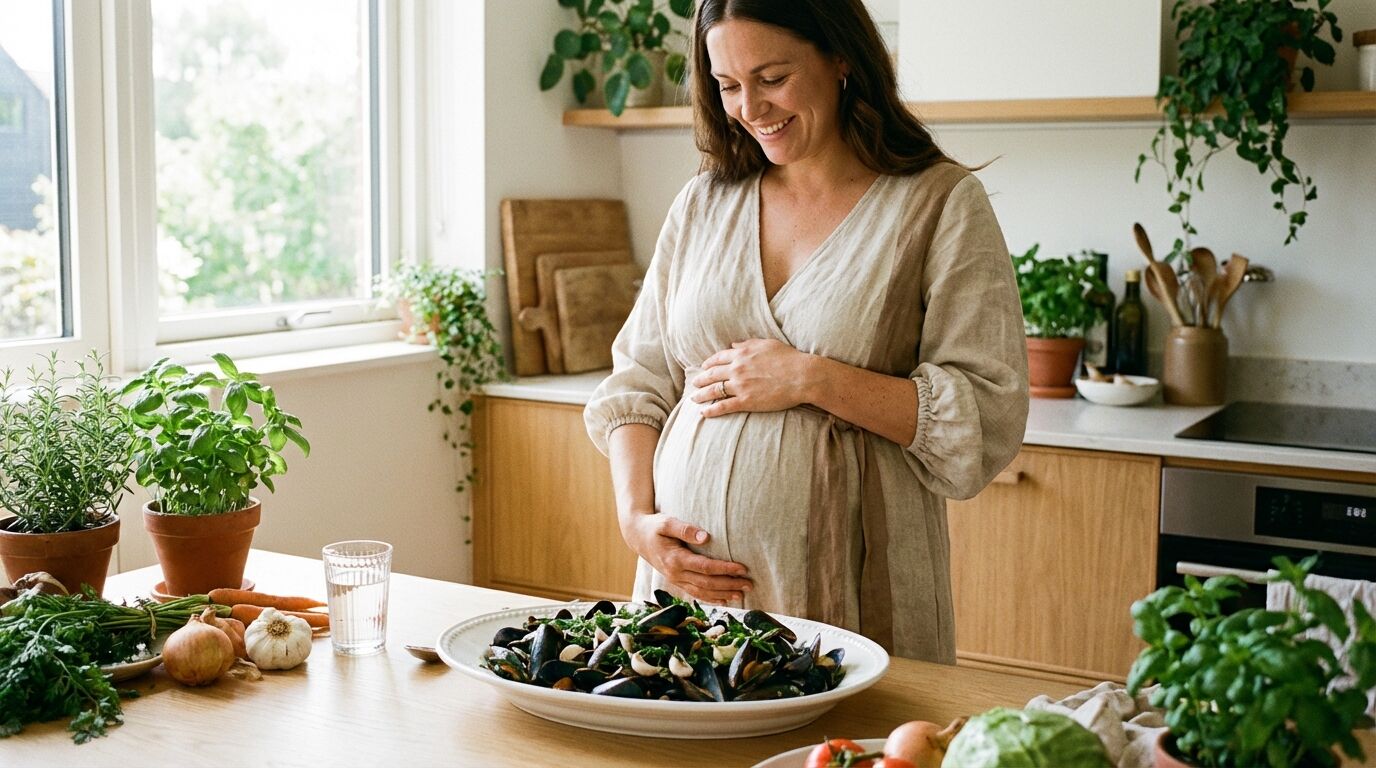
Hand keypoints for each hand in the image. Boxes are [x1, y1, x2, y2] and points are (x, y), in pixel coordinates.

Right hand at [620, 511, 752, 603]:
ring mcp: (676, 580)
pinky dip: (711, 598)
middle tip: (749, 584)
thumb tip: (706, 537)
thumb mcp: (667, 522)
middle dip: (729, 585)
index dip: (725, 569)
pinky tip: (724, 600)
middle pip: (707, 583)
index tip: (742, 568)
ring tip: (742, 594)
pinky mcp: (677, 581)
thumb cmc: (655, 527)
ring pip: (702, 592)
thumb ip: (686, 529)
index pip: (705, 567)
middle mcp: (675, 573)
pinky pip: (696, 594)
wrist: (638, 537)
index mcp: (675, 559)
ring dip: (723, 594)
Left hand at [689, 338, 813, 417]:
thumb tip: (734, 344)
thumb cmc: (789, 358)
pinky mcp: (746, 401)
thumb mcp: (767, 344)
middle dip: (701, 379)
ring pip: (714, 390)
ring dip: (701, 395)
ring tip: (693, 398)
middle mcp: (737, 369)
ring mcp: (741, 385)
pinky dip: (712, 410)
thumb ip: (748, 344)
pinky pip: (724, 406)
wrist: (802, 376)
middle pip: (712, 374)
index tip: (704, 367)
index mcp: (742, 354)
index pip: (719, 358)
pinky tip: (704, 413)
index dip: (709, 363)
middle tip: (694, 383)